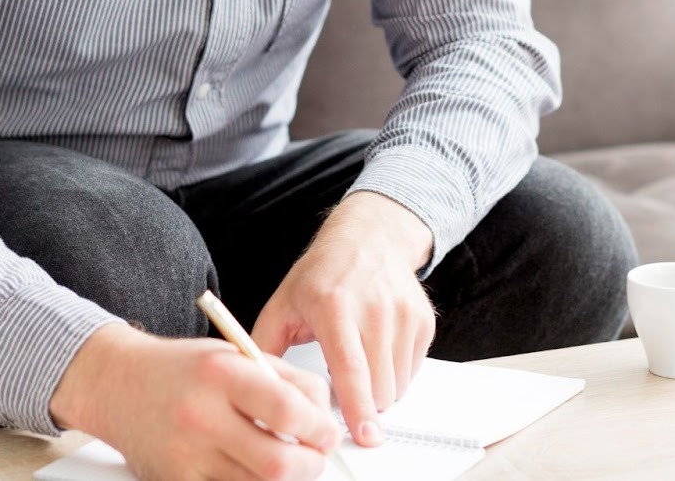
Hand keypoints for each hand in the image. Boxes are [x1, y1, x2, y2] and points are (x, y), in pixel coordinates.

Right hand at [49, 322, 340, 480]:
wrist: (118, 384)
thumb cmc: (180, 368)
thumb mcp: (235, 354)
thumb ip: (284, 379)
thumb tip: (324, 412)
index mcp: (222, 375)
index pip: (288, 411)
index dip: (320, 428)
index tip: (327, 430)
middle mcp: (201, 416)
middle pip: (277, 463)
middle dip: (310, 464)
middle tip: (315, 454)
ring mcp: (186, 455)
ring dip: (283, 477)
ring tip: (284, 457)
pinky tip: (250, 467)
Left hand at [250, 191, 436, 448]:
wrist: (368, 238)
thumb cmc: (322, 274)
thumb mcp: (283, 303)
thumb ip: (264, 346)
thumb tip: (251, 388)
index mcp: (334, 306)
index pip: (351, 368)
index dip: (357, 408)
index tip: (362, 436)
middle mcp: (374, 308)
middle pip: (379, 386)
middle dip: (361, 403)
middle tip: (341, 387)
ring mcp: (404, 313)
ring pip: (397, 384)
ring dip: (377, 390)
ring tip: (357, 362)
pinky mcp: (423, 320)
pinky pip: (412, 371)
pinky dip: (394, 373)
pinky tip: (375, 350)